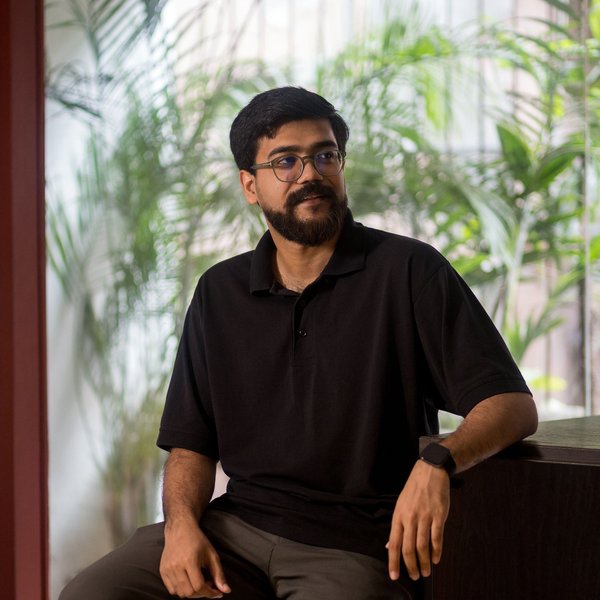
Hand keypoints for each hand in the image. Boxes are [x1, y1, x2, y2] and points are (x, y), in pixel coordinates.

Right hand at [160, 519, 230, 597]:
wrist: (180, 529)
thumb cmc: (197, 540)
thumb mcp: (211, 554)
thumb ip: (219, 574)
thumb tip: (226, 590)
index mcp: (189, 560)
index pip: (198, 586)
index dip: (209, 593)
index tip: (216, 592)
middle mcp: (176, 566)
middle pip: (189, 592)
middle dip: (201, 593)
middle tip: (208, 585)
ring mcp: (167, 569)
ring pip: (180, 593)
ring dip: (191, 593)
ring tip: (198, 582)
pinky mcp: (162, 571)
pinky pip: (172, 589)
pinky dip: (181, 590)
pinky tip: (188, 581)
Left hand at [387, 460, 449, 580]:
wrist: (430, 471)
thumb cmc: (414, 490)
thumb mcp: (400, 505)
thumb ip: (397, 527)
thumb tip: (390, 546)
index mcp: (398, 516)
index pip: (394, 543)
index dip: (393, 561)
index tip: (394, 576)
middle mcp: (410, 518)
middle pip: (408, 548)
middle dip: (411, 566)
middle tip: (416, 577)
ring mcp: (425, 516)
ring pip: (422, 546)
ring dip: (425, 562)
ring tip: (426, 572)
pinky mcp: (438, 515)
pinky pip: (437, 537)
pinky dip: (436, 551)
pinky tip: (436, 559)